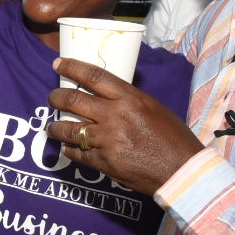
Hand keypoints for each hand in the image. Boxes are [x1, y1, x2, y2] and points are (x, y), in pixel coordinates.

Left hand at [45, 57, 203, 194]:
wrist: (182, 170)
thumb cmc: (173, 137)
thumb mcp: (153, 108)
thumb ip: (128, 101)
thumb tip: (107, 98)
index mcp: (130, 98)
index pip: (94, 76)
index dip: (72, 67)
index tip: (58, 64)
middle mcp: (115, 116)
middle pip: (74, 101)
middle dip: (57, 98)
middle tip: (52, 98)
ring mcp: (108, 140)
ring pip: (70, 130)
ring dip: (56, 127)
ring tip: (52, 127)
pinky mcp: (105, 163)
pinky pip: (78, 154)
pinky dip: (70, 150)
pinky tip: (68, 148)